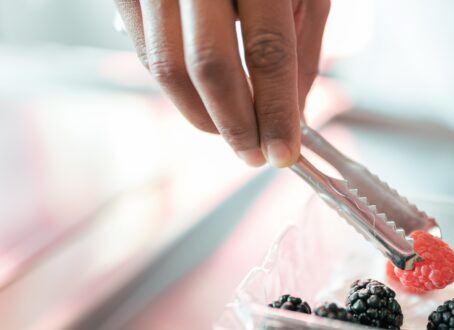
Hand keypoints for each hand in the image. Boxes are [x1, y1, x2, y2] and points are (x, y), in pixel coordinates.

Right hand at [114, 0, 329, 166]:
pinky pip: (146, 52)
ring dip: (201, 116)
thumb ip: (302, 47)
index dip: (276, 112)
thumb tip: (294, 113)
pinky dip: (177, 88)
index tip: (283, 153)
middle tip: (254, 155)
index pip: (268, 52)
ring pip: (167, 67)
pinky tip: (202, 100)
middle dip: (235, 125)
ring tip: (231, 134)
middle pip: (211, 67)